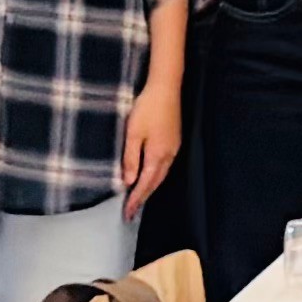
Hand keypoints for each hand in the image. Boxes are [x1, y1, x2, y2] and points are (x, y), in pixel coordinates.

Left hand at [119, 78, 182, 214]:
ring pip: (161, 174)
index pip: (145, 184)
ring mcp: (174, 148)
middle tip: (132, 211)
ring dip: (150, 187)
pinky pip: (164, 165)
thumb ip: (131, 159)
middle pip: (155, 182)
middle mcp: (168, 155)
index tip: (127, 214)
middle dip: (144, 197)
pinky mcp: (174, 140)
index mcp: (157, 155)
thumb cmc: (147, 109)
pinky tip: (149, 175)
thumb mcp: (133, 134)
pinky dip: (155, 175)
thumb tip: (129, 182)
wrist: (166, 88)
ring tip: (139, 197)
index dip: (136, 199)